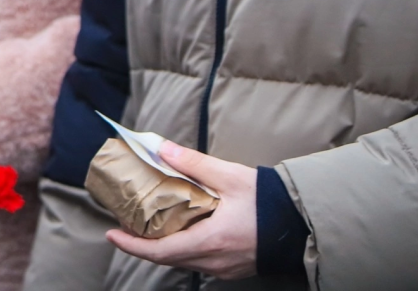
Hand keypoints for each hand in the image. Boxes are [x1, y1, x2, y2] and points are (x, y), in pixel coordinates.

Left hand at [106, 142, 257, 279]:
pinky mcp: (233, 267)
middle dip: (142, 245)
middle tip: (124, 226)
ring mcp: (225, 268)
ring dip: (162, 247)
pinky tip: (177, 231)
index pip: (160, 252)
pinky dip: (181, 249)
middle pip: (168, 259)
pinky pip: (199, 262)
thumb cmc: (270, 202)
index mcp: (210, 241)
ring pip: (183, 261)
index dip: (132, 246)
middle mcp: (214, 261)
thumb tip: (161, 148)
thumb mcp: (229, 176)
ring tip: (145, 226)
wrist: (305, 224)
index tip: (112, 235)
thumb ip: (193, 163)